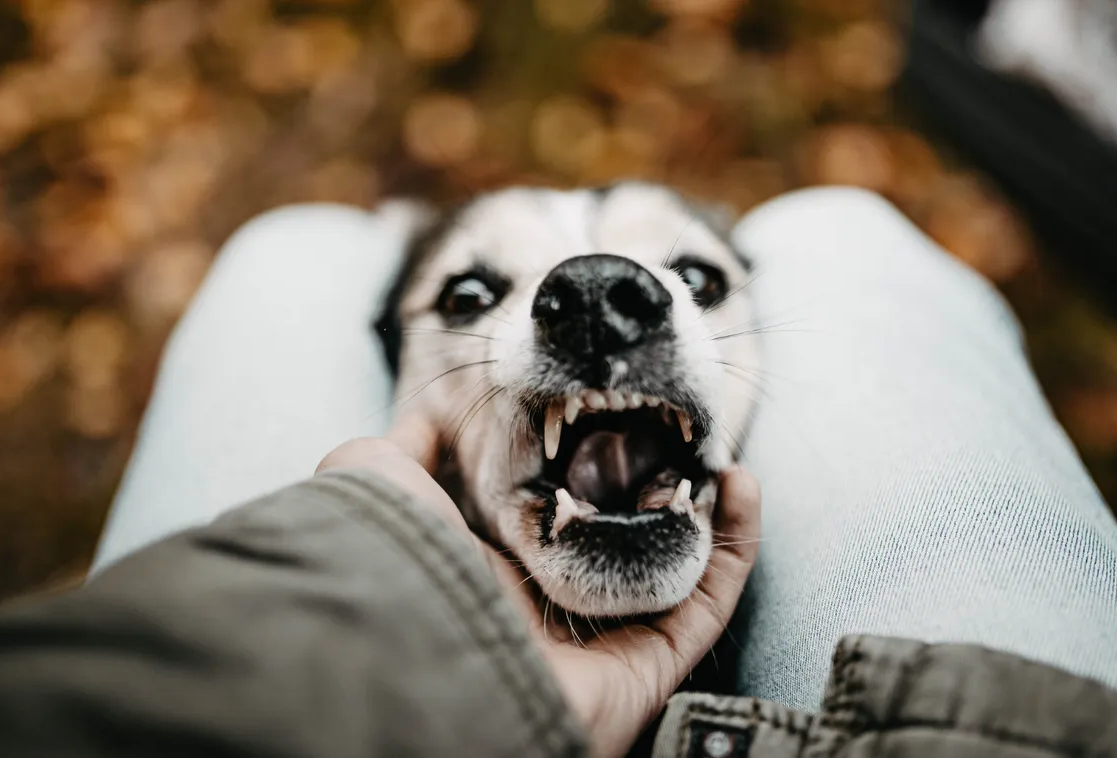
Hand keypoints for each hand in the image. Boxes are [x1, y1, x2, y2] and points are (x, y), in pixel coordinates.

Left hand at [318, 416, 761, 757]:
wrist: (417, 650)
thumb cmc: (394, 562)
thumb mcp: (375, 477)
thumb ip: (404, 447)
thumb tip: (427, 414)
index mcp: (493, 560)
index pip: (558, 509)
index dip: (595, 466)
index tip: (623, 419)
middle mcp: (551, 598)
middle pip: (624, 537)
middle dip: (660, 488)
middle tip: (684, 439)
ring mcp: (604, 631)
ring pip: (676, 568)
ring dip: (709, 513)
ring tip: (721, 458)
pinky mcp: (650, 661)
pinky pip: (707, 600)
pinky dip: (736, 545)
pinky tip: (741, 487)